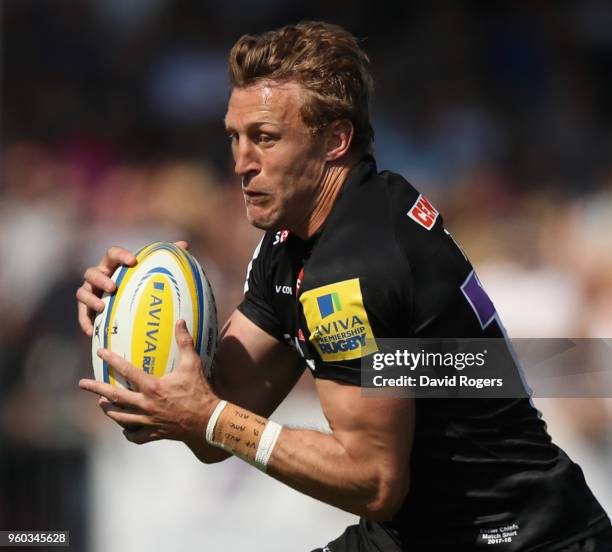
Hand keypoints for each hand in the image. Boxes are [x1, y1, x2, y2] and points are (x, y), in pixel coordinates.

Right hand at [76, 241, 188, 336]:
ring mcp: (90, 293)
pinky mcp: (86, 310)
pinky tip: (92, 332)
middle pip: (92, 272)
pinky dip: (85, 322)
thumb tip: (185, 245)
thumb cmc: (143, 286)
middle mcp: (99, 276)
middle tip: (113, 287)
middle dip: (101, 279)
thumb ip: (168, 258)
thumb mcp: (155, 272)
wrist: (129, 308)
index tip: (134, 261)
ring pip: (82, 292)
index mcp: (113, 265)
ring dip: (90, 299)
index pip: (112, 253)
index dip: (121, 255)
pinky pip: (81, 316)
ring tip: (103, 307)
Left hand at [79, 319, 217, 444]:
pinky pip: (134, 436)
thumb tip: (180, 321)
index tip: (100, 352)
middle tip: (82, 384)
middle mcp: (146, 405)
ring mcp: (148, 421)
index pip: (127, 371)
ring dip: (108, 410)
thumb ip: (185, 342)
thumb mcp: (193, 364)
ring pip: (120, 417)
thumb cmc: (200, 391)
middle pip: (115, 397)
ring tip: (101, 403)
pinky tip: (125, 426)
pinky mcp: (154, 433)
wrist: (208, 420)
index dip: (112, 360)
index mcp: (153, 387)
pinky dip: (127, 432)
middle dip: (96, 389)